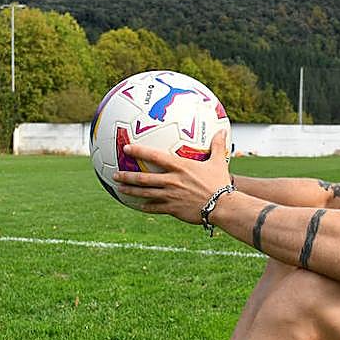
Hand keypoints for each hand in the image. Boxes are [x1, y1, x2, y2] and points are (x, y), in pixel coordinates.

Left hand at [113, 130, 231, 223]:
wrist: (223, 206)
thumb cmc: (220, 183)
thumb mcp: (218, 162)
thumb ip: (217, 145)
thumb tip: (223, 130)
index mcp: (180, 167)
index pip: (155, 156)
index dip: (139, 151)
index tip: (126, 148)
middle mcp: (171, 181)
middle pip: (144, 178)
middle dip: (127, 175)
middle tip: (115, 174)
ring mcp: (170, 196)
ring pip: (145, 193)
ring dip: (130, 190)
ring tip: (119, 188)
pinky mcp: (172, 209)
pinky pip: (154, 208)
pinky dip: (144, 207)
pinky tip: (137, 206)